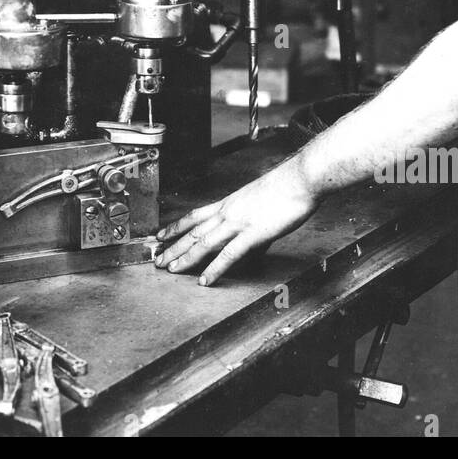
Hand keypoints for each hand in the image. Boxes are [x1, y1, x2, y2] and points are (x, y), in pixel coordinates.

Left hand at [154, 160, 319, 285]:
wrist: (301, 178)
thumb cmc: (286, 187)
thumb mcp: (259, 201)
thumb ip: (249, 220)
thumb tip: (249, 240)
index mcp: (228, 203)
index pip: (194, 215)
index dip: (175, 227)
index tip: (160, 235)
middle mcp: (228, 212)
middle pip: (193, 231)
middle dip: (173, 247)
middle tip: (157, 260)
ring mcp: (238, 222)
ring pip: (204, 243)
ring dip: (186, 258)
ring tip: (171, 270)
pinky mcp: (253, 233)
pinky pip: (229, 254)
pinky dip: (214, 269)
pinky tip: (205, 280)